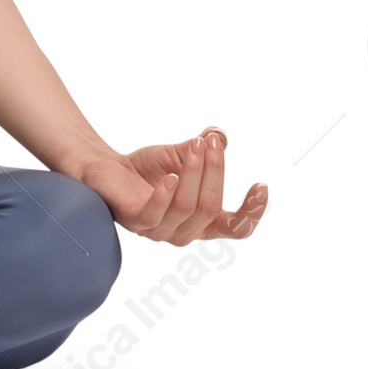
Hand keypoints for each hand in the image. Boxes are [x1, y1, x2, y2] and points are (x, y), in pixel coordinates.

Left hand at [74, 128, 266, 244]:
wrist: (106, 167)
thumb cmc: (146, 168)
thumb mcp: (179, 155)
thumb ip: (203, 150)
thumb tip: (220, 135)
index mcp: (202, 222)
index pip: (236, 229)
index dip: (252, 213)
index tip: (261, 186)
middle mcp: (184, 232)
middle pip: (212, 208)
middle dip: (215, 171)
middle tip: (210, 142)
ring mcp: (159, 231)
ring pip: (188, 207)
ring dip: (194, 173)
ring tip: (193, 145)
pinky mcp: (135, 222)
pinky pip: (155, 214)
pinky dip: (165, 195)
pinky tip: (169, 176)